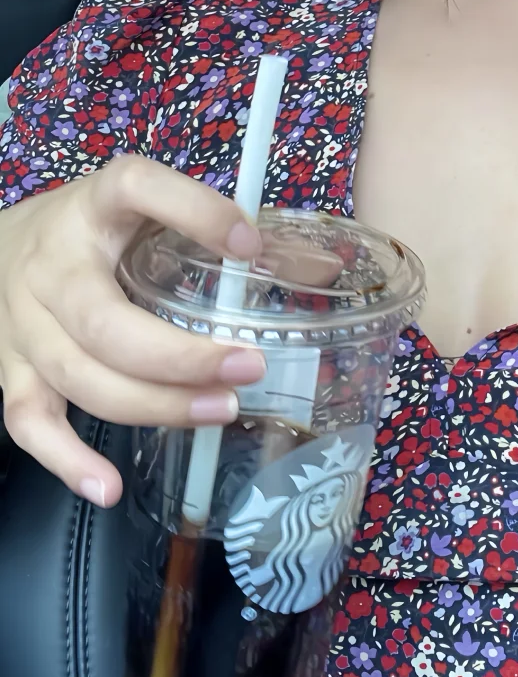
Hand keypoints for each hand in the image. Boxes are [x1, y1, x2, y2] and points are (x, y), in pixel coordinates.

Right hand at [0, 155, 267, 507]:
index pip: (139, 188)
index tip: (249, 244)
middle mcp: (52, 262)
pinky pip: (29, 422)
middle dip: (180, 356)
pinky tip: (109, 487)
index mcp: (98, 202)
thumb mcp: (155, 209)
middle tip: (249, 368)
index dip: (195, 211)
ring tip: (219, 410)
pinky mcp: (9, 368)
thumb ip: (231, 234)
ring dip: (150, 404)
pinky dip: (66, 461)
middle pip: (104, 322)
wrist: (1, 245)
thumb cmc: (100, 227)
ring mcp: (24, 321)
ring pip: (77, 376)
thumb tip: (326, 269)